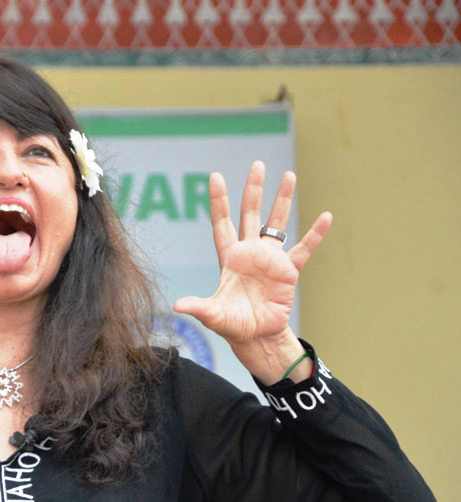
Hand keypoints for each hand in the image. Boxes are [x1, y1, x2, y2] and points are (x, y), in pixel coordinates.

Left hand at [173, 162, 330, 346]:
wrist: (256, 337)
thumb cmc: (231, 324)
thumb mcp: (212, 315)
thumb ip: (197, 307)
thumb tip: (176, 306)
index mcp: (229, 258)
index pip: (221, 223)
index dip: (219, 201)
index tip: (215, 176)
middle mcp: (249, 252)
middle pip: (250, 214)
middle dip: (253, 190)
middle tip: (256, 164)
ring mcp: (270, 260)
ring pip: (277, 224)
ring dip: (282, 200)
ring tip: (288, 175)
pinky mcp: (289, 272)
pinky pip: (304, 249)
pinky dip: (315, 234)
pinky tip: (326, 216)